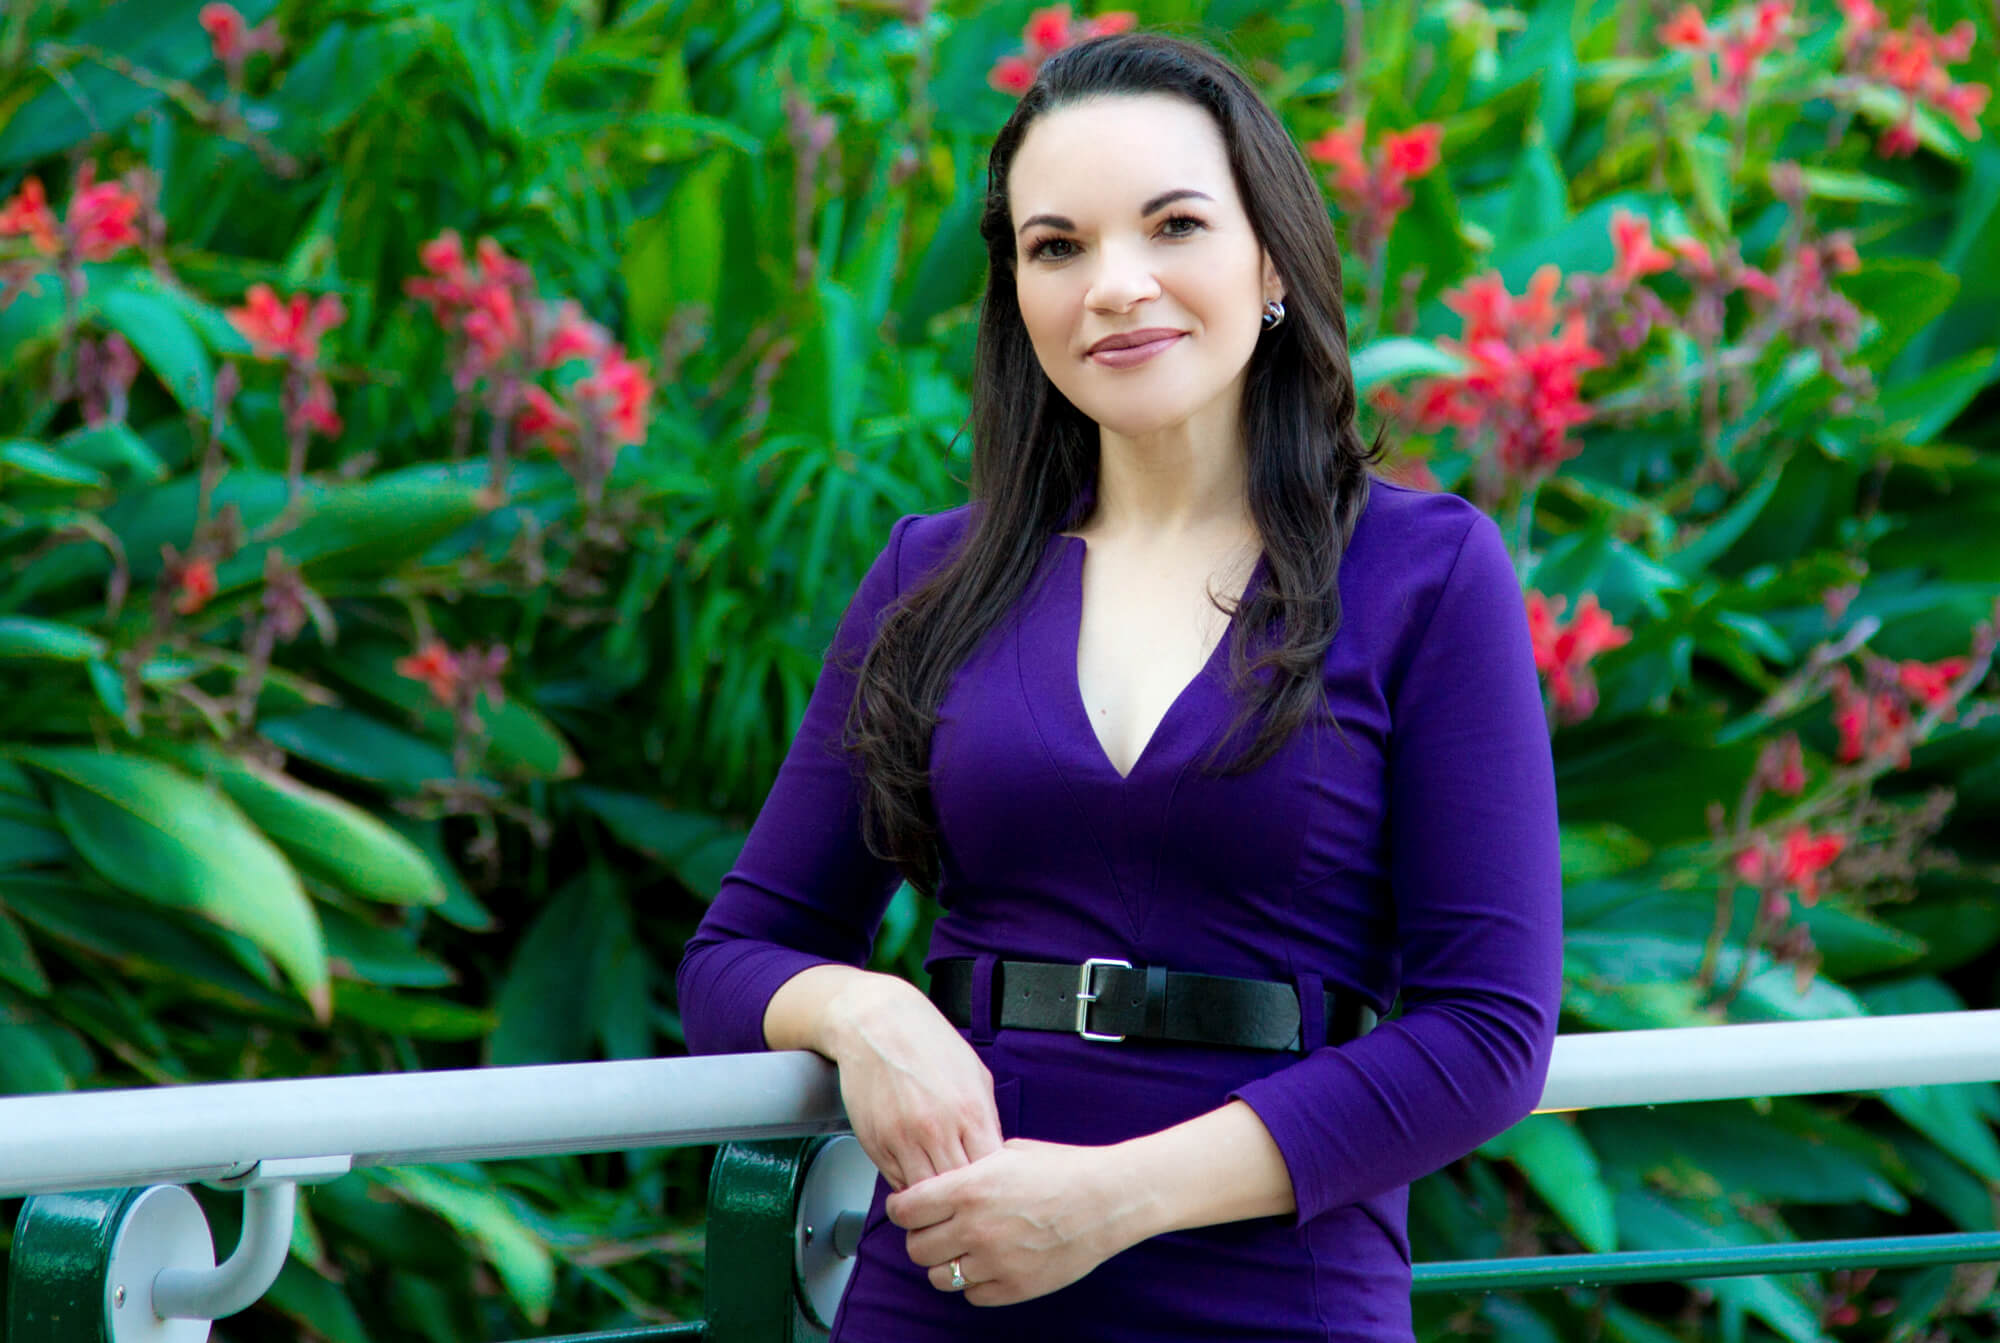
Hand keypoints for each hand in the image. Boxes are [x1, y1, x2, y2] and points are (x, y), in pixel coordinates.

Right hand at [825, 977, 1004, 1191]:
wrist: (877, 1023)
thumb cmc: (927, 1043)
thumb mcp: (975, 1075)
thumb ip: (987, 1118)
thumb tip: (994, 1154)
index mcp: (969, 1112)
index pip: (989, 1174)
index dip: (991, 1184)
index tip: (990, 1184)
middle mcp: (936, 1130)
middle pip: (958, 1191)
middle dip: (963, 1196)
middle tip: (965, 1195)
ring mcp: (903, 1140)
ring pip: (925, 1194)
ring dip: (934, 1196)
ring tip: (941, 1189)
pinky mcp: (876, 1144)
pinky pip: (897, 1182)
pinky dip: (909, 1183)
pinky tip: (917, 1169)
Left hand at [884, 1138, 1143, 1306]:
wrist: (1108, 1198)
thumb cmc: (1063, 1168)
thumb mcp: (1008, 1151)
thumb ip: (970, 1169)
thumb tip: (944, 1178)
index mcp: (968, 1188)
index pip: (905, 1210)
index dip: (902, 1209)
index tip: (907, 1208)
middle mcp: (975, 1228)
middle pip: (916, 1248)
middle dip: (921, 1237)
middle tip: (936, 1229)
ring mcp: (995, 1262)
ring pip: (940, 1278)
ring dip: (946, 1264)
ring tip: (963, 1249)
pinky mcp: (1015, 1287)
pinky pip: (973, 1295)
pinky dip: (975, 1282)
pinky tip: (990, 1263)